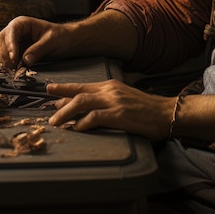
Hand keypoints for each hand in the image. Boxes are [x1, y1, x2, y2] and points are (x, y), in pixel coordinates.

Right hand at [0, 16, 67, 67]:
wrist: (66, 41)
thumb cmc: (61, 36)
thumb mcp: (52, 41)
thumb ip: (38, 49)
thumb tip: (25, 60)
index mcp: (24, 23)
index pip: (11, 31)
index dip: (10, 44)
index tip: (13, 57)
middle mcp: (16, 31)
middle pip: (0, 41)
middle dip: (4, 54)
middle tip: (14, 65)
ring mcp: (14, 41)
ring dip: (5, 60)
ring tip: (16, 68)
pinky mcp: (16, 52)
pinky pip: (5, 58)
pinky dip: (8, 64)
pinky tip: (16, 68)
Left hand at [47, 79, 175, 140]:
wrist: (166, 112)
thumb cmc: (146, 109)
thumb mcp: (124, 99)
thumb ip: (106, 101)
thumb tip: (87, 110)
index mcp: (111, 86)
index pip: (83, 86)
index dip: (65, 88)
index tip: (51, 89)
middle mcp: (110, 91)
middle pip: (79, 92)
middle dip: (60, 99)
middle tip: (48, 110)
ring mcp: (114, 102)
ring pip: (82, 103)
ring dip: (66, 112)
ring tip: (56, 122)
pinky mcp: (119, 114)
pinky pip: (94, 117)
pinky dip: (82, 123)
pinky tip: (77, 129)